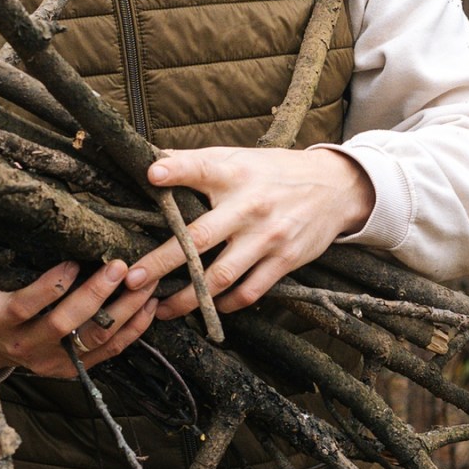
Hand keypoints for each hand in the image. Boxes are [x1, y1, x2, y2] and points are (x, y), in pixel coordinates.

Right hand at [0, 260, 157, 378]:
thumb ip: (17, 269)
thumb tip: (54, 236)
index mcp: (1, 321)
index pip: (24, 305)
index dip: (49, 286)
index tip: (72, 262)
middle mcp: (26, 346)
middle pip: (64, 324)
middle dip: (95, 294)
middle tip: (119, 266)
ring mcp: (52, 362)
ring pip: (94, 339)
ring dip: (124, 310)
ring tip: (144, 283)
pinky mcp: (73, 370)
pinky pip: (109, 351)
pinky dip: (132, 329)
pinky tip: (148, 306)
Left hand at [124, 147, 374, 316]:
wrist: (335, 188)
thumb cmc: (272, 173)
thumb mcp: (238, 159)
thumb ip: (195, 162)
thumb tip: (149, 161)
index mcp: (235, 175)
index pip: (202, 169)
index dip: (177, 170)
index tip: (152, 174)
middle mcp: (250, 207)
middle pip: (199, 238)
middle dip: (162, 262)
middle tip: (133, 279)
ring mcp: (267, 238)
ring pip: (221, 277)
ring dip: (187, 298)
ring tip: (160, 309)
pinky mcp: (284, 261)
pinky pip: (249, 292)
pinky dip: (225, 304)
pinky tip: (205, 307)